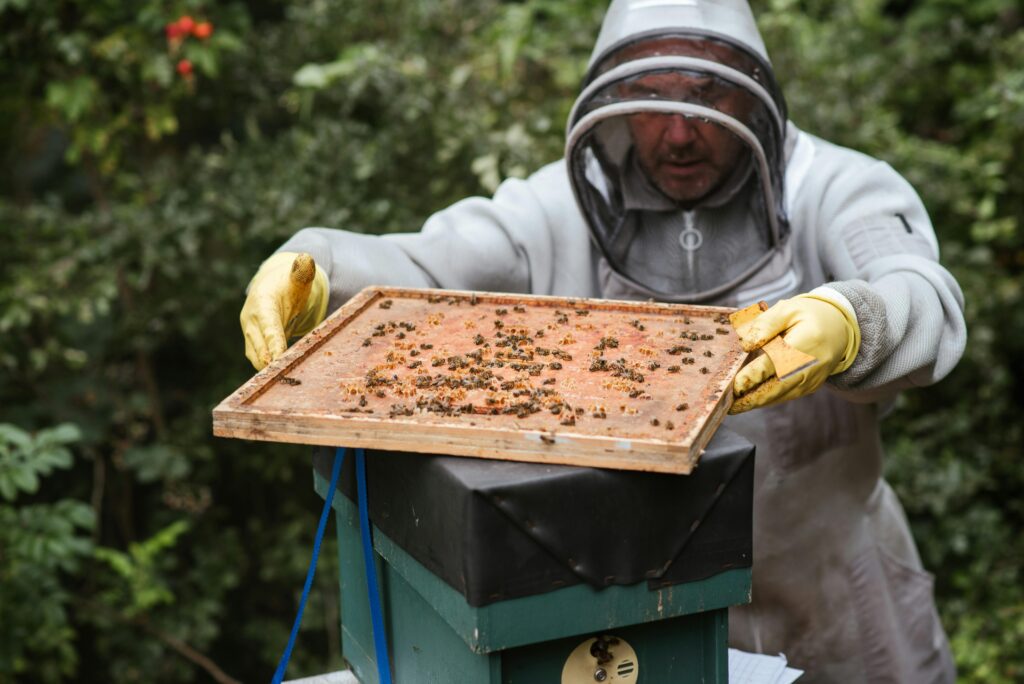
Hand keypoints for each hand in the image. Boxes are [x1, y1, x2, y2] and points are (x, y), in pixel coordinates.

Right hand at [240, 252, 328, 369]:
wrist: (274, 287)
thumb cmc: (290, 283)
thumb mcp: (299, 275)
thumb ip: (302, 270)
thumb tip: (305, 259)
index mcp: (262, 303)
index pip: (268, 325)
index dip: (273, 342)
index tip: (279, 358)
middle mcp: (251, 320)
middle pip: (259, 346)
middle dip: (271, 362)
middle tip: (287, 377)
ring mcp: (250, 334)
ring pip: (256, 357)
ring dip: (269, 370)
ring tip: (285, 382)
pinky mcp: (254, 344)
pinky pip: (260, 361)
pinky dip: (269, 371)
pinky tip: (283, 379)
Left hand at [729, 293, 860, 413]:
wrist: (840, 329)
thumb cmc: (808, 315)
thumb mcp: (788, 310)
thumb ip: (765, 324)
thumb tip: (745, 344)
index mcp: (805, 343)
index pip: (775, 364)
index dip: (753, 376)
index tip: (734, 385)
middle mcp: (810, 366)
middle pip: (776, 387)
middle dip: (749, 398)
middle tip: (725, 404)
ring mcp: (811, 380)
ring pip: (779, 396)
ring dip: (755, 402)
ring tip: (731, 406)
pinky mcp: (809, 387)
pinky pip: (784, 396)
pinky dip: (766, 400)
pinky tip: (747, 401)